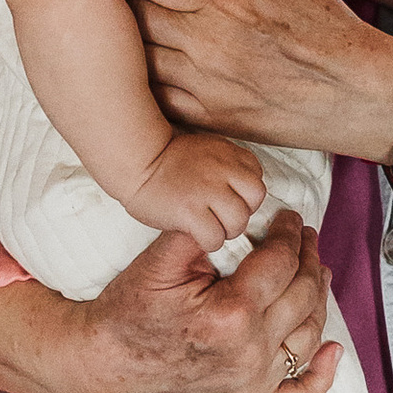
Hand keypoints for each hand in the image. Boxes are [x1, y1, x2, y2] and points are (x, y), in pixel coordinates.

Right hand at [0, 213, 339, 392]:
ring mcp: (250, 387)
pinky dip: (321, 376)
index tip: (290, 218)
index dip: (290, 233)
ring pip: (307, 337)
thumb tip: (245, 217)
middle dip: (309, 259)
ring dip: (318, 300)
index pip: (281, 262)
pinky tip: (334, 351)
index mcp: (231, 313)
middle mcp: (249, 354)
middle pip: (302, 295)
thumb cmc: (124, 313)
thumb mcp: (160, 258)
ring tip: (316, 274)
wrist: (98, 367)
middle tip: (305, 238)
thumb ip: (206, 231)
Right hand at [128, 129, 266, 250]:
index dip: (244, 196)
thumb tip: (247, 193)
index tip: (226, 199)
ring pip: (238, 222)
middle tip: (220, 217)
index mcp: (228, 154)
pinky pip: (214, 237)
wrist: (136, 162)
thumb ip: (231, 167)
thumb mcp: (209, 151)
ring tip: (208, 226)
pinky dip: (207, 241)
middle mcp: (221, 169)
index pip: (256, 182)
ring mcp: (206, 190)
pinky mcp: (189, 211)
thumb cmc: (170, 161)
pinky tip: (195, 233)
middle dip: (240, 214)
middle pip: (254, 200)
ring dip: (225, 230)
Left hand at [139, 0, 392, 163]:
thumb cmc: (331, 32)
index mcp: (226, 4)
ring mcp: (204, 86)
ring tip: (124, 32)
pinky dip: (139, 83)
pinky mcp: (208, 118)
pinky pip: (153, 99)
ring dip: (128, 44)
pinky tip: (141, 71)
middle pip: (135, 18)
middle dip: (124, 3)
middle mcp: (208, 46)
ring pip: (137, 60)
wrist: (362, 97)